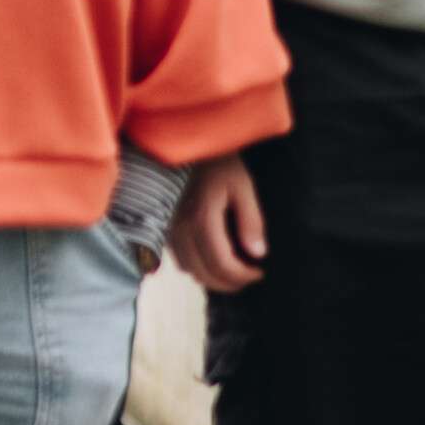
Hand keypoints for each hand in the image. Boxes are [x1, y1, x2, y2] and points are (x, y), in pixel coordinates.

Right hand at [168, 156, 268, 291]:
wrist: (183, 141)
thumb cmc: (217, 161)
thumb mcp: (242, 185)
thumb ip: (251, 220)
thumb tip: (258, 254)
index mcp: (202, 219)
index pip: (222, 265)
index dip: (243, 276)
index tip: (259, 272)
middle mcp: (181, 230)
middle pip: (204, 274)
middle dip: (229, 283)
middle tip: (249, 277)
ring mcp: (169, 230)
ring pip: (189, 270)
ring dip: (212, 278)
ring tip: (234, 271)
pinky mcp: (164, 227)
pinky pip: (179, 258)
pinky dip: (197, 266)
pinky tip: (212, 257)